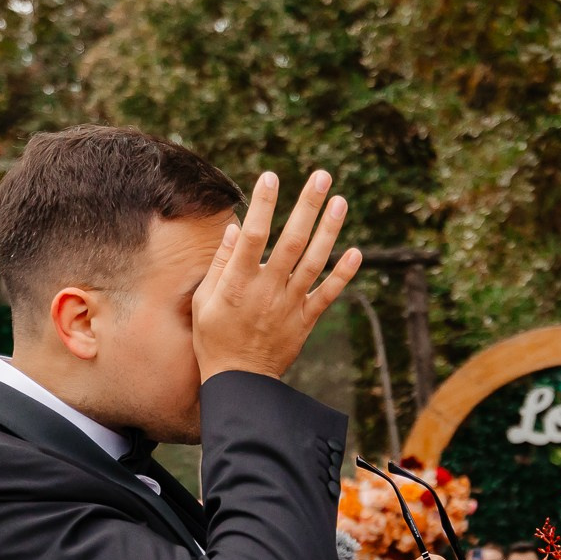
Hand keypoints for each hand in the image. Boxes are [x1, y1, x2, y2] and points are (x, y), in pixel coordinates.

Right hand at [193, 170, 360, 380]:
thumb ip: (220, 265)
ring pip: (314, 262)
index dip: (262, 205)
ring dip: (329, 230)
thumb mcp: (204, 302)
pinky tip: (356, 252)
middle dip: (307, 206)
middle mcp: (267, 290)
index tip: (270, 177)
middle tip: (322, 177)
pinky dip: (343, 275)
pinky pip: (327, 294)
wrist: (240, 382)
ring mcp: (290, 305)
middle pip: (292, 241)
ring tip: (341, 202)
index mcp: (238, 283)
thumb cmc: (214, 338)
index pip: (253, 236)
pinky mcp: (305, 320)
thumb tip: (236, 229)